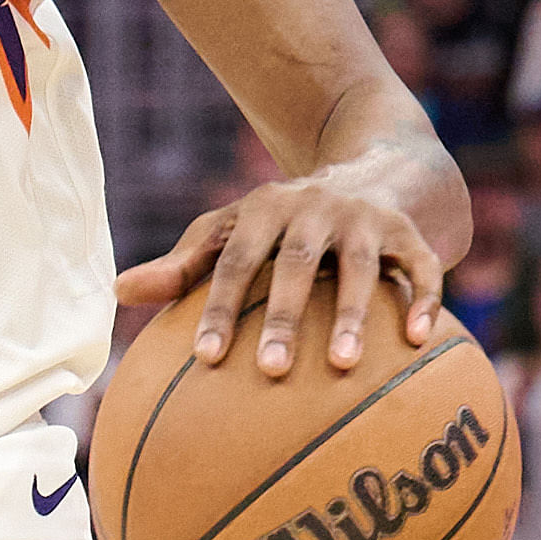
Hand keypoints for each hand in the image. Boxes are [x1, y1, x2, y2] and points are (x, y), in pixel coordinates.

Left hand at [112, 171, 443, 376]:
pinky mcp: (410, 231)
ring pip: (362, 269)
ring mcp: (365, 219)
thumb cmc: (283, 221)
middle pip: (297, 265)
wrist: (370, 169)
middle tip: (273, 371)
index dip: (219, 307)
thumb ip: (182, 265)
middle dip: (285, 318)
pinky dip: (423, 298)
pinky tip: (420, 339)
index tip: (206, 358)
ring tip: (344, 367)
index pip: (234, 262)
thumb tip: (117, 291)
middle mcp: (314, 209)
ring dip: (354, 316)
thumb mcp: (231, 231)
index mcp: (261, 210)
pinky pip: (422, 266)